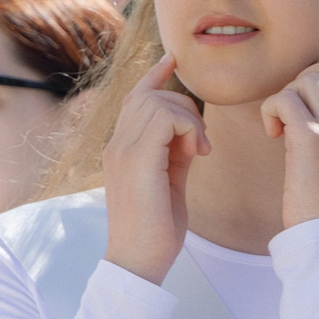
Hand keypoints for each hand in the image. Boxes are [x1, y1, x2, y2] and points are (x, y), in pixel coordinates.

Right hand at [102, 54, 209, 281]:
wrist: (140, 260)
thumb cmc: (157, 228)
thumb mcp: (170, 182)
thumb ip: (176, 154)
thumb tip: (192, 134)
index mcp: (122, 148)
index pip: (135, 98)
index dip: (155, 75)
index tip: (173, 58)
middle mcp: (116, 144)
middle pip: (149, 94)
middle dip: (185, 107)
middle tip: (202, 144)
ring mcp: (122, 150)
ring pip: (158, 102)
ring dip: (189, 120)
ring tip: (200, 152)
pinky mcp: (136, 161)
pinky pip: (164, 119)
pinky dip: (189, 129)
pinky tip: (198, 154)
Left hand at [263, 56, 318, 228]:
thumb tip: (307, 106)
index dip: (316, 78)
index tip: (304, 108)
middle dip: (298, 84)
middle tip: (290, 116)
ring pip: (302, 80)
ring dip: (282, 99)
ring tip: (281, 129)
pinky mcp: (310, 137)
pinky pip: (283, 99)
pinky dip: (270, 111)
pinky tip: (273, 135)